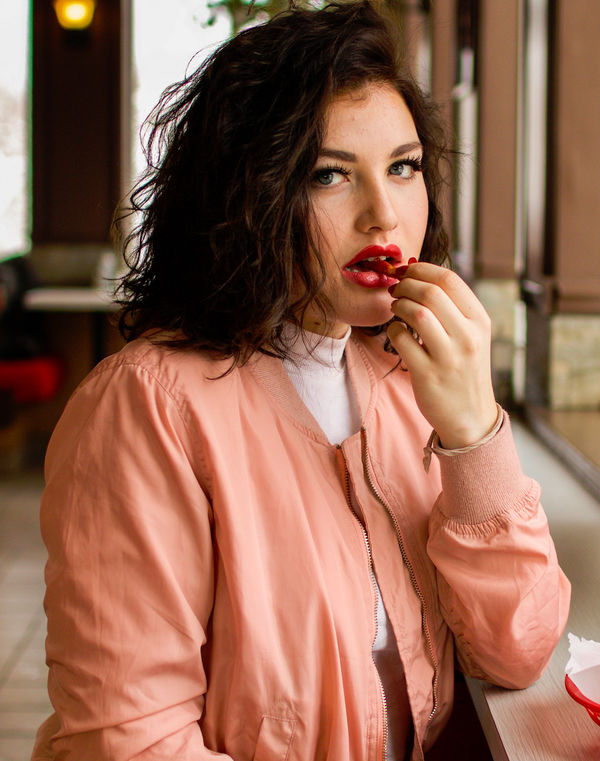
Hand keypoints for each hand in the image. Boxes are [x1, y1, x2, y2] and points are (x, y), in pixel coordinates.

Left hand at [387, 262, 497, 448]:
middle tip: (395, 288)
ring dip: (399, 305)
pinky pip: (401, 340)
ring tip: (396, 308)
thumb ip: (453, 308)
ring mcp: (448, 357)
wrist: (470, 417)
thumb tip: (421, 274)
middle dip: (406, 284)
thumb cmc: (465, 370)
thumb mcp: (472, 336)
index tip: (407, 270)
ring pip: (416, 314)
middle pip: (431, 292)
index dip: (421, 269)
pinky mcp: (427, 374)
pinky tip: (396, 332)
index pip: (449, 280)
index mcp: (480, 321)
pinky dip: (393, 330)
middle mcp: (467, 337)